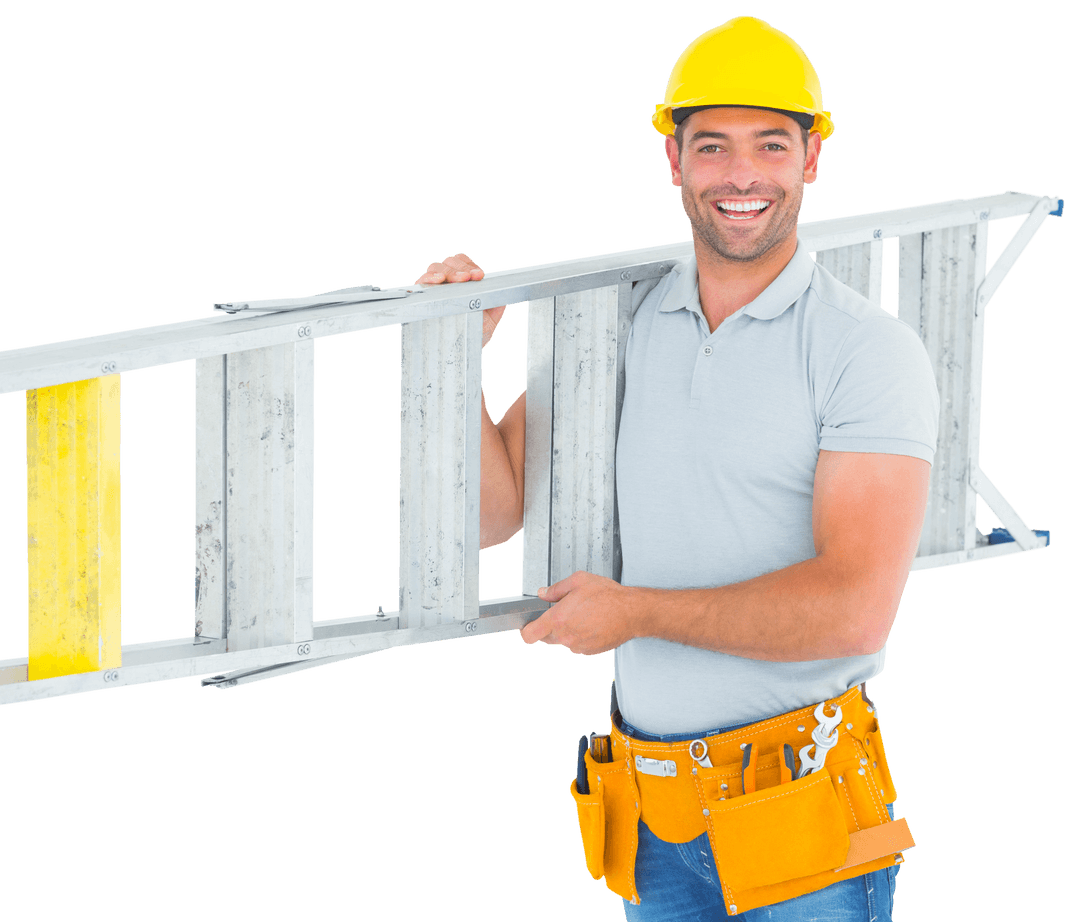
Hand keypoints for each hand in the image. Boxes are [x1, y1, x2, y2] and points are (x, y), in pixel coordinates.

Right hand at [415, 251, 505, 347]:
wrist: (460, 352)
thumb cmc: (473, 333)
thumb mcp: (490, 321)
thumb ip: (497, 305)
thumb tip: (503, 292)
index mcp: (463, 282)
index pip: (464, 263)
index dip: (471, 266)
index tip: (478, 275)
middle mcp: (448, 282)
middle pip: (450, 263)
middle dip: (462, 269)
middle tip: (470, 278)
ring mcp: (434, 287)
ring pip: (437, 268)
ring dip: (450, 272)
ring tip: (460, 280)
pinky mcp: (423, 294)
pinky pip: (423, 280)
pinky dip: (430, 277)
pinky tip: (439, 280)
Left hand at [521, 571, 638, 655]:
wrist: (632, 612)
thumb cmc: (608, 596)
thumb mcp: (578, 581)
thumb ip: (556, 589)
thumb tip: (543, 593)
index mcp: (558, 619)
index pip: (529, 635)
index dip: (526, 630)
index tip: (528, 625)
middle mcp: (566, 636)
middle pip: (545, 637)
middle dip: (550, 626)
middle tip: (564, 612)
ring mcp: (577, 646)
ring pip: (562, 641)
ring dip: (566, 631)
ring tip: (582, 615)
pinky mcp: (589, 651)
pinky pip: (576, 644)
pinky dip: (580, 636)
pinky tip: (591, 623)